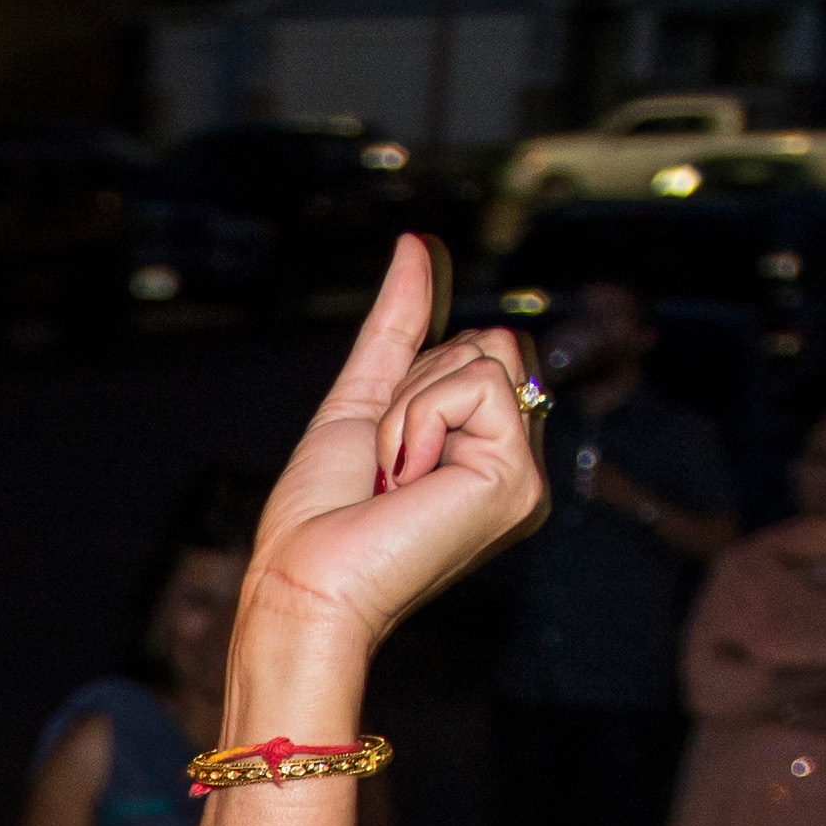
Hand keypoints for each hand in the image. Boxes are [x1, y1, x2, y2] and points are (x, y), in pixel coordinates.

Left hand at [235, 242, 549, 666]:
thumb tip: (415, 246)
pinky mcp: (517, 479)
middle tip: (386, 466)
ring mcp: (521, 474)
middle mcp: (511, 463)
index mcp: (480, 452)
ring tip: (393, 477)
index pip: (471, 351)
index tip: (381, 456)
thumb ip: (398, 325)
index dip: (411, 381)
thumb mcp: (360, 400)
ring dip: (409, 408)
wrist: (304, 580)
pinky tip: (407, 481)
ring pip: (483, 356)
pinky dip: (419, 420)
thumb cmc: (319, 516)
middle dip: (412, 388)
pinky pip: (475, 384)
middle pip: (485, 344)